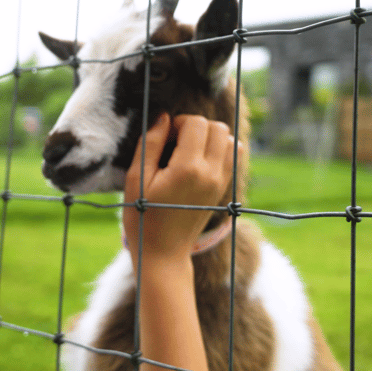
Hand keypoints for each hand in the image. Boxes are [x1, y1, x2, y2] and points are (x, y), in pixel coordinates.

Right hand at [123, 113, 237, 263]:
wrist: (163, 253)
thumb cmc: (143, 217)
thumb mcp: (136, 179)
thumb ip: (150, 144)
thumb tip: (164, 117)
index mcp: (188, 169)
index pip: (197, 123)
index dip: (178, 122)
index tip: (164, 138)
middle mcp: (211, 173)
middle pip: (217, 127)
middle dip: (196, 126)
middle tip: (176, 143)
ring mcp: (221, 182)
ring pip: (230, 139)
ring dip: (211, 137)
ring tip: (189, 151)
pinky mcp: (224, 189)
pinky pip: (235, 156)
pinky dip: (221, 149)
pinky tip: (201, 160)